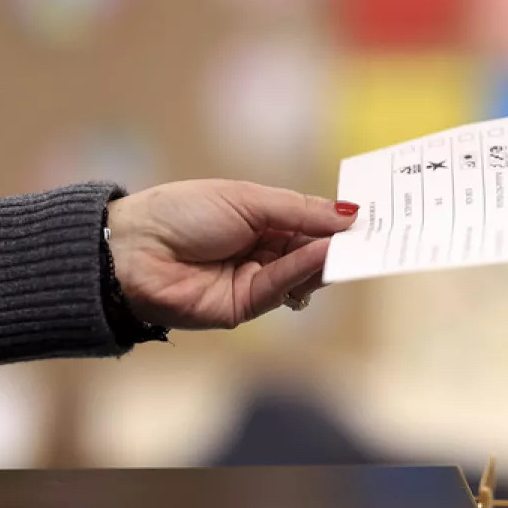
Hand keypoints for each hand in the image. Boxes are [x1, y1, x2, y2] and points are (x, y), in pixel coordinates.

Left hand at [105, 180, 358, 329]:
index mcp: (259, 221)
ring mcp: (255, 281)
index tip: (370, 217)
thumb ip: (300, 210)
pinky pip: (284, 287)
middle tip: (376, 234)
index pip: (309, 223)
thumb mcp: (248, 199)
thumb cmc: (182, 212)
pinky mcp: (247, 308)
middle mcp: (261, 252)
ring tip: (352, 243)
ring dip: (328, 258)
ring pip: (304, 272)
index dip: (336, 221)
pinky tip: (324, 254)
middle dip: (340, 242)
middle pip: (312, 250)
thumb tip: (350, 213)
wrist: (132, 250)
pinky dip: (305, 271)